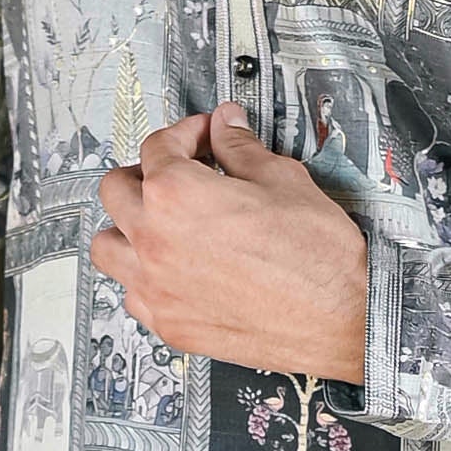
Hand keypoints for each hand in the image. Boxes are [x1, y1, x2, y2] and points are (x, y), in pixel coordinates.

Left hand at [91, 109, 371, 380]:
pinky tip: (173, 268)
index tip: (202, 136)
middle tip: (177, 173)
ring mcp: (155, 288)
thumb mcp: (282, 179)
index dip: (183, 133)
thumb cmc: (318, 255)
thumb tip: (225, 126)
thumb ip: (240, 148)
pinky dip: (143, 275)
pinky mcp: (168, 324)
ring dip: (127, 227)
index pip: (157, 148)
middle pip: (116, 190)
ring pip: (107, 246)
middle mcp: (154, 241)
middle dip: (144, 173)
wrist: (343, 319)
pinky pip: (131, 293)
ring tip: (160, 223)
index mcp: (176, 195)